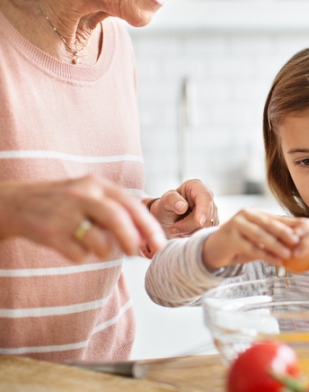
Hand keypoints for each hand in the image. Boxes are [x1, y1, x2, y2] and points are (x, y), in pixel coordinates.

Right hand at [0, 175, 166, 262]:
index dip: (148, 225)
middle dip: (132, 239)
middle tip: (137, 253)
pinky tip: (74, 248)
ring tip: (100, 250)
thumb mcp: (89, 194)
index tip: (160, 243)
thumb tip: (148, 234)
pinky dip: (83, 257)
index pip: (130, 204)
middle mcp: (81, 195)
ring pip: (98, 240)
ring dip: (106, 252)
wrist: (15, 204)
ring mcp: (64, 214)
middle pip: (116, 218)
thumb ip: (116, 208)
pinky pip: (78, 254)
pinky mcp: (49, 233)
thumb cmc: (63, 203)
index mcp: (95, 184)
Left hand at [149, 179, 216, 237]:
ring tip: (177, 228)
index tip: (199, 222)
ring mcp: (211, 210)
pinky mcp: (212, 222)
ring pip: (207, 225)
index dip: (203, 210)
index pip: (205, 197)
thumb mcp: (164, 201)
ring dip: (190, 231)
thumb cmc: (166, 207)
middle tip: (173, 228)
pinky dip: (193, 234)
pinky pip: (206, 231)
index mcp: (196, 186)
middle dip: (189, 225)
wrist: (168, 218)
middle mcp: (207, 197)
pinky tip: (184, 231)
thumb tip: (182, 206)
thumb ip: (171, 200)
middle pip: (206, 214)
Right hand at [201, 209, 305, 269]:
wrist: (214, 249)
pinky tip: (276, 260)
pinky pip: (251, 247)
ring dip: (276, 245)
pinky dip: (265, 255)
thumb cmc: (240, 243)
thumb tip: (299, 240)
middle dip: (285, 232)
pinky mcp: (230, 237)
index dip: (293, 222)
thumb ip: (274, 237)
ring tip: (288, 254)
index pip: (277, 217)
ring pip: (260, 235)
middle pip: (269, 223)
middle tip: (299, 241)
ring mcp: (236, 224)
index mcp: (256, 213)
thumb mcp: (258, 238)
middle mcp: (246, 215)